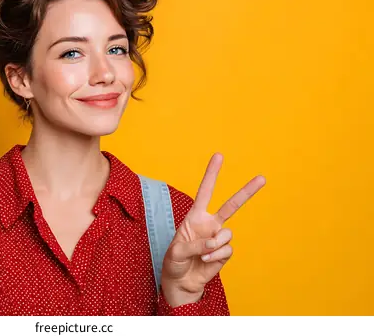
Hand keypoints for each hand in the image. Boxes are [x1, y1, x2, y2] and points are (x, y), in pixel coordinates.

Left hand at [160, 153, 265, 306]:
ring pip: (228, 233)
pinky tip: (205, 260)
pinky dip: (215, 256)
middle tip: (263, 178)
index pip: (205, 191)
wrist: (181, 282)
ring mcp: (219, 238)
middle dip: (247, 192)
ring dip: (214, 245)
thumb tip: (215, 241)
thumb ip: (194, 244)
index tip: (219, 155)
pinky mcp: (224, 252)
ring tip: (202, 254)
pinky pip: (226, 250)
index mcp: (195, 217)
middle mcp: (209, 224)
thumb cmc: (174, 263)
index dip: (212, 174)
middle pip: (231, 205)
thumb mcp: (176, 251)